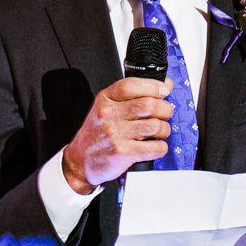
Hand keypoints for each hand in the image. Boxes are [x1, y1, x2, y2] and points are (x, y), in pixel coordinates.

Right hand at [61, 77, 173, 191]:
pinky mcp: (123, 153)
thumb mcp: (105, 108)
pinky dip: (161, 147)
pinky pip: (155, 148)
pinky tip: (154, 146)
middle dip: (165, 109)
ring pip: (156, 126)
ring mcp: (115, 134)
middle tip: (164, 114)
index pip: (131, 86)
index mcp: (105, 100)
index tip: (164, 90)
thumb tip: (165, 86)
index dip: (152, 85)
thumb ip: (130, 97)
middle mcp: (109, 115)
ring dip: (164, 130)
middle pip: (149, 105)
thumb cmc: (96, 134)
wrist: (80, 160)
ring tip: (159, 132)